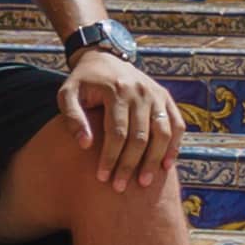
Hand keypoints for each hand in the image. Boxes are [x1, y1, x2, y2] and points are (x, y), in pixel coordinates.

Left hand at [62, 46, 183, 188]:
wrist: (105, 57)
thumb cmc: (83, 82)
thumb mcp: (67, 94)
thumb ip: (72, 118)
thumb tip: (85, 145)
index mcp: (116, 90)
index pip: (116, 133)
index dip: (110, 158)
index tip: (102, 178)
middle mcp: (140, 92)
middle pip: (139, 137)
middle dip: (130, 165)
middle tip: (121, 187)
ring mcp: (156, 94)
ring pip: (162, 133)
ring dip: (154, 160)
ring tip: (144, 183)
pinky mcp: (166, 98)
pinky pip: (177, 125)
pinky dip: (174, 146)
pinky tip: (166, 166)